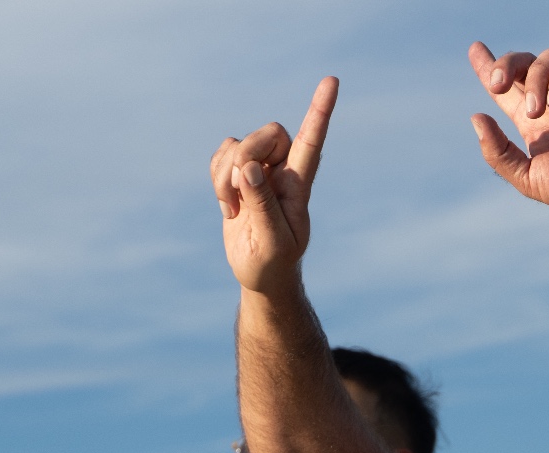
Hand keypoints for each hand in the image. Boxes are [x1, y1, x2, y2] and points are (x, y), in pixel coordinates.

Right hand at [210, 77, 338, 294]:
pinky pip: (221, 154)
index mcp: (300, 185)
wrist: (261, 274)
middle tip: (237, 190)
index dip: (321, 111)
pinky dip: (215, 176)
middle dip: (246, 155)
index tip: (332, 81)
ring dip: (225, 175)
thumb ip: (262, 203)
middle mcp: (283, 171)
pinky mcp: (238, 174)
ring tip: (233, 207)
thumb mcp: (272, 239)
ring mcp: (260, 170)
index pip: (312, 142)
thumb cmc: (274, 262)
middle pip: (268, 133)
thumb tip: (250, 166)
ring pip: (238, 144)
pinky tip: (227, 203)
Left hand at [467, 43, 548, 224]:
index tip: (475, 48)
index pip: (507, 87)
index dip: (488, 66)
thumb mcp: (528, 179)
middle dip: (504, 64)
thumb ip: (498, 152)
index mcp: (534, 124)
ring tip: (537, 111)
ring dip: (534, 78)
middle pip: (522, 64)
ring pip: (548, 58)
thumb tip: (476, 116)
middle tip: (496, 85)